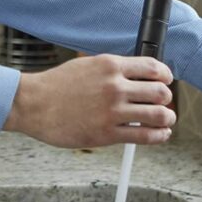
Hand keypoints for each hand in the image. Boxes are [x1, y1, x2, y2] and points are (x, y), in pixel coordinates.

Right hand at [2, 53, 175, 148]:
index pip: (153, 68)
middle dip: (167, 98)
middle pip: (160, 92)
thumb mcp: (86, 65)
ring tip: (166, 120)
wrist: (33, 104)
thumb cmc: (55, 85)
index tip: (166, 81)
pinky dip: (159, 136)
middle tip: (164, 103)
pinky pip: (145, 136)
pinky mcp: (108, 134)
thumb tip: (133, 74)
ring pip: (158, 115)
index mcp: (110, 65)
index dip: (166, 76)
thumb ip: (111, 69)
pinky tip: (160, 134)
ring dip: (167, 118)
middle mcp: (115, 86)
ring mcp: (112, 111)